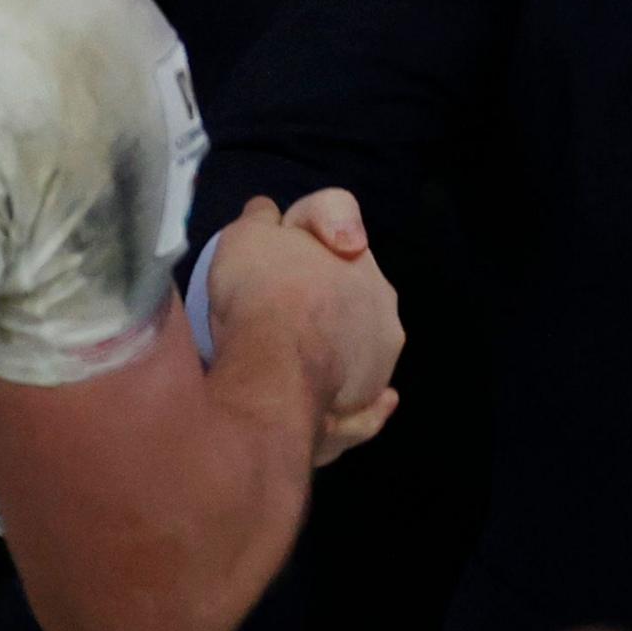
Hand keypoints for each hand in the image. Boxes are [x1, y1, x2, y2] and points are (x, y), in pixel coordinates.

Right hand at [202, 194, 402, 462]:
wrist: (272, 366)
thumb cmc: (261, 291)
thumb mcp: (249, 234)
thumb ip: (262, 221)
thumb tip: (267, 216)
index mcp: (358, 256)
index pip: (339, 225)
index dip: (309, 227)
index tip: (287, 242)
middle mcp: (382, 305)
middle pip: (349, 294)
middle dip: (321, 299)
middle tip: (272, 313)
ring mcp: (380, 360)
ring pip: (357, 352)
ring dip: (335, 355)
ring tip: (291, 367)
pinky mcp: (363, 410)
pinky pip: (359, 410)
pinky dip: (351, 411)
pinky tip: (337, 414)